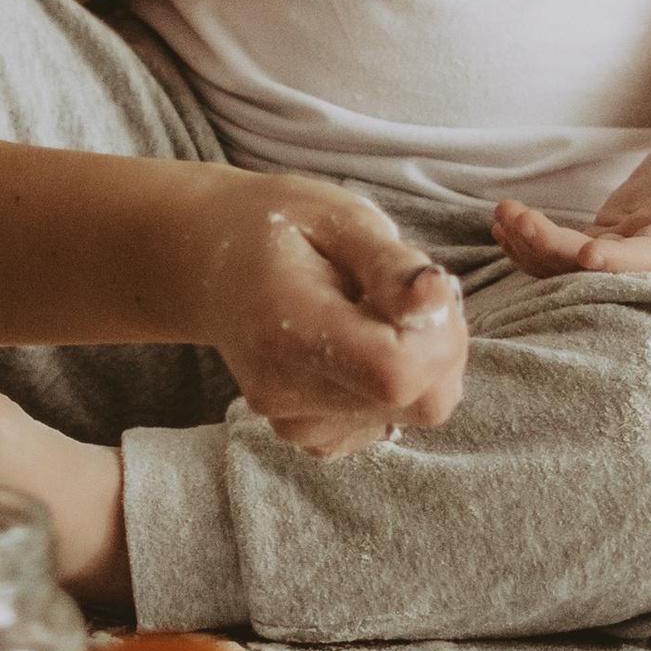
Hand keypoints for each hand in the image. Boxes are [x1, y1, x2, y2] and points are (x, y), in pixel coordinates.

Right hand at [196, 172, 467, 456]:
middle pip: (418, 402)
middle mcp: (284, 389)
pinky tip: (361, 343)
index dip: (438, 335)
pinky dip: (393, 385)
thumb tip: (437, 299)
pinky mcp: (307, 434)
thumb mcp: (337, 216)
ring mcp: (292, 420)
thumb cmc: (277, 225)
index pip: (395, 373)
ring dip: (419, 361)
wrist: (209, 261)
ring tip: (373, 311)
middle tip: (407, 292)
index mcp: (285, 327)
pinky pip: (386, 422)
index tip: (425, 286)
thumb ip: (390, 263)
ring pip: (411, 413)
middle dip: (440, 346)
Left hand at [492, 119, 650, 279]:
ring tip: (505, 213)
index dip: (618, 262)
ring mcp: (624, 257)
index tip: (588, 253)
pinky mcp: (606, 246)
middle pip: (594, 271)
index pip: (648, 258)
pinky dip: (531, 244)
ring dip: (532, 246)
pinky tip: (505, 225)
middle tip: (516, 215)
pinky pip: (562, 257)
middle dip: (551, 248)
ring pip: (569, 268)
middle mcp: (650, 260)